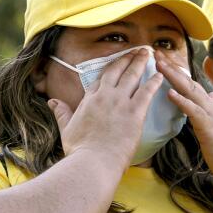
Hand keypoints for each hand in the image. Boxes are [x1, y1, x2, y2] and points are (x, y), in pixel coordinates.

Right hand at [50, 48, 158, 171]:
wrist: (93, 162)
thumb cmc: (80, 150)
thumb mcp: (67, 128)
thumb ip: (61, 113)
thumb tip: (52, 102)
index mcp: (89, 100)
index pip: (101, 78)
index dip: (111, 67)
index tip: (118, 60)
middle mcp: (104, 97)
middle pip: (117, 72)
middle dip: (127, 59)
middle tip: (137, 50)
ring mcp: (119, 103)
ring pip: (132, 77)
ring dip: (140, 63)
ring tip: (148, 53)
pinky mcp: (134, 113)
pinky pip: (146, 92)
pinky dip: (153, 82)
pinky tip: (160, 74)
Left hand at [155, 51, 212, 190]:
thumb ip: (210, 118)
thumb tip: (209, 106)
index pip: (193, 86)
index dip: (178, 73)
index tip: (164, 62)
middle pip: (190, 83)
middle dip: (173, 68)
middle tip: (157, 53)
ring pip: (191, 92)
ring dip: (174, 77)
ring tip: (160, 65)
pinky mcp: (210, 129)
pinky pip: (194, 112)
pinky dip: (182, 101)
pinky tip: (170, 93)